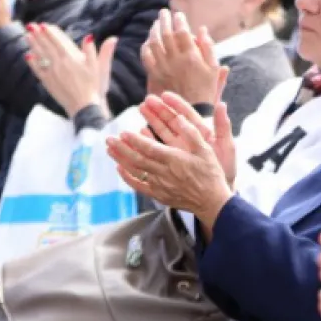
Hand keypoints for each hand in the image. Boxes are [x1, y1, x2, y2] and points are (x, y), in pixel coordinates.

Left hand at [27, 22, 115, 117]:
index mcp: (71, 58)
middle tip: (31, 26)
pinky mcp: (48, 82)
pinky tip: (28, 56)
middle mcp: (59, 63)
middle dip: (38, 35)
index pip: (58, 41)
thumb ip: (92, 50)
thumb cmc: (93, 86)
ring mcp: (52, 73)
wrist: (84, 106)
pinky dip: (32, 62)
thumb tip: (89, 36)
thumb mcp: (98, 67)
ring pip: (40, 55)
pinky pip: (37, 70)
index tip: (44, 25)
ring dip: (33, 45)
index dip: (50, 32)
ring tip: (28, 36)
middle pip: (46, 46)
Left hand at [105, 93, 234, 227]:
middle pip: (137, 159)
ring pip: (136, 171)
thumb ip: (192, 133)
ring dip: (121, 159)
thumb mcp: (206, 150)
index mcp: (175, 160)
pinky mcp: (160, 195)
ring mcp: (160, 185)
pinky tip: (120, 169)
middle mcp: (164, 173)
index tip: (123, 133)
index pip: (149, 149)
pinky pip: (140, 186)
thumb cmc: (211, 174)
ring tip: (109, 149)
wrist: (212, 202)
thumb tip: (180, 118)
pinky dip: (128, 177)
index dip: (134, 141)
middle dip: (121, 148)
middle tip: (109, 139)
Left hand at [143, 10, 223, 104]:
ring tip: (156, 23)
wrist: (193, 110)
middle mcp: (175, 61)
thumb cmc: (206, 88)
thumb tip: (202, 29)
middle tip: (163, 12)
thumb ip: (208, 47)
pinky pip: (146, 57)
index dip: (179, 20)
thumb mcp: (213, 68)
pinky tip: (149, 41)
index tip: (179, 14)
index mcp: (191, 57)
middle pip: (165, 34)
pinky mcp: (155, 75)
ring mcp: (163, 68)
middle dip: (164, 19)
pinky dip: (146, 46)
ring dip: (153, 30)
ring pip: (153, 43)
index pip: (182, 31)